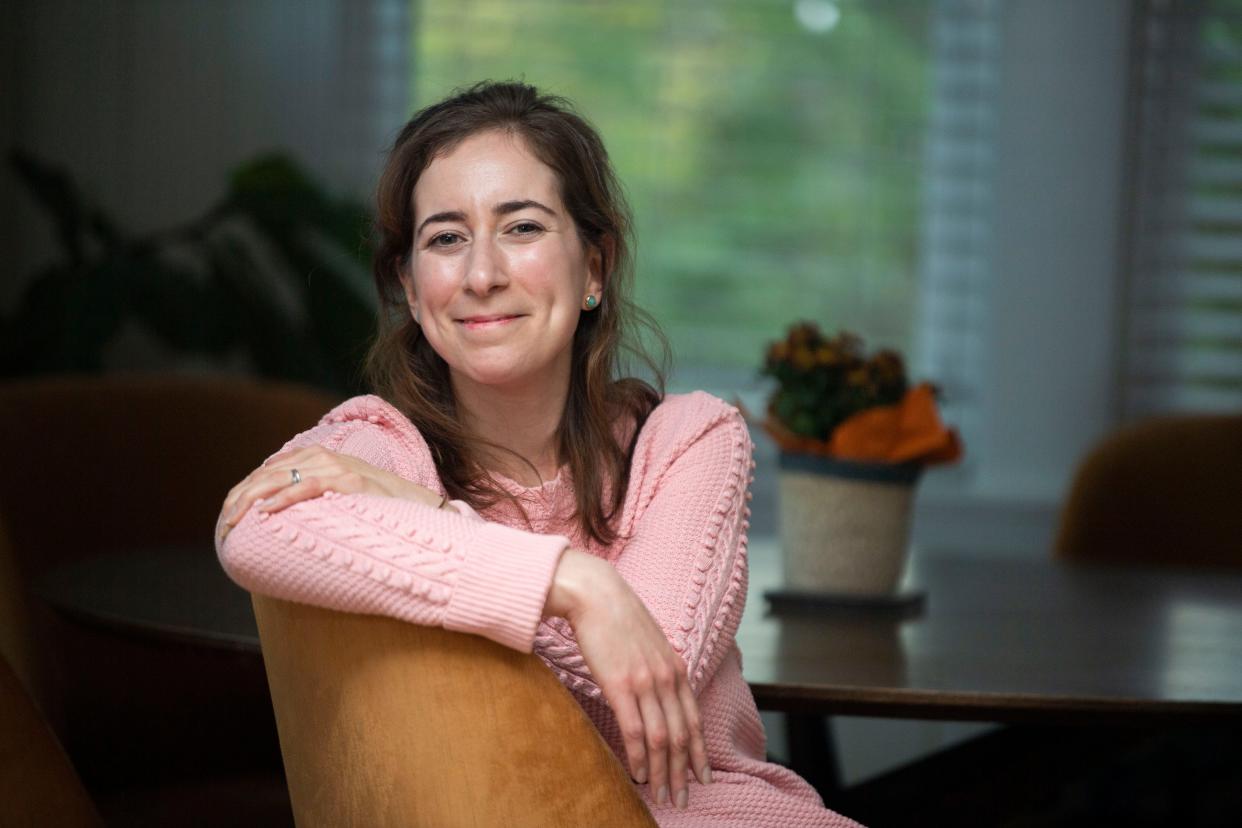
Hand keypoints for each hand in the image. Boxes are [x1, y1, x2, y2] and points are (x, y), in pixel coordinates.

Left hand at [218, 445, 443, 538]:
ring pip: (281, 478)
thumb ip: (311, 495)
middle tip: (224, 525)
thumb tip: (275, 514)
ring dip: (252, 500)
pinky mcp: (349, 480)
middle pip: (268, 474)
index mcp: (317, 457)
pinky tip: (265, 512)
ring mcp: (337, 466)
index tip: (226, 517)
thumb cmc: (378, 508)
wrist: (420, 508)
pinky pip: (308, 486)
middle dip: (240, 498)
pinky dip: (284, 498)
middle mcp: (323, 456)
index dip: (243, 492)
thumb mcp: (337, 496)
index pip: (268, 471)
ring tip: (234, 520)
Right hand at [546, 550, 710, 808]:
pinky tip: (638, 773)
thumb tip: (660, 693)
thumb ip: (660, 668)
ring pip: (662, 739)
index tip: (702, 777)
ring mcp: (645, 682)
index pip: (694, 720)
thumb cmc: (617, 617)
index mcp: (676, 668)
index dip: (699, 752)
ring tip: (661, 794)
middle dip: (683, 772)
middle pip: (681, 735)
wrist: (595, 594)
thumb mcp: (650, 643)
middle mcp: (666, 677)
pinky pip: (635, 730)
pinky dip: (639, 756)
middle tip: (681, 797)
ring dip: (662, 772)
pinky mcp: (620, 686)